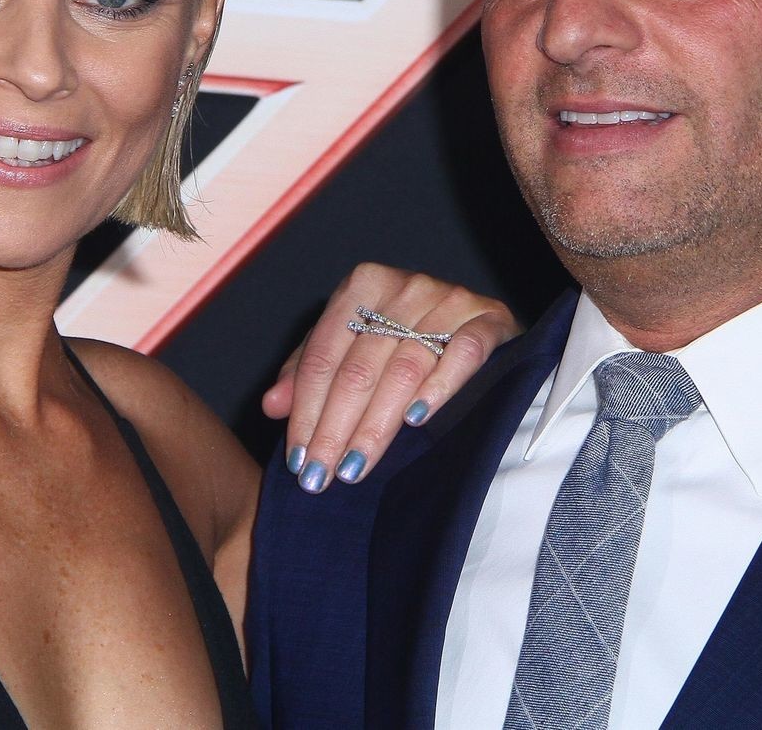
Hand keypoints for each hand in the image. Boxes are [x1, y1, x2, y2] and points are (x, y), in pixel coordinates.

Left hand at [261, 264, 520, 493]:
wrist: (481, 316)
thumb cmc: (404, 333)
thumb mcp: (349, 343)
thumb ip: (308, 370)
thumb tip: (272, 405)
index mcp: (363, 285)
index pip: (323, 355)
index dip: (306, 409)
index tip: (298, 459)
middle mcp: (405, 286)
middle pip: (359, 367)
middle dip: (335, 427)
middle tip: (321, 476)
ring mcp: (449, 298)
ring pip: (404, 367)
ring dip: (376, 424)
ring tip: (355, 466)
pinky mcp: (489, 318)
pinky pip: (463, 353)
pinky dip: (439, 387)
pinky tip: (417, 421)